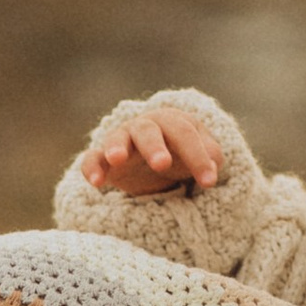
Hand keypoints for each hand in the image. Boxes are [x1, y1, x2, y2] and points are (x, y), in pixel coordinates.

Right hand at [78, 105, 225, 198]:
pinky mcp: (102, 159)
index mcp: (171, 122)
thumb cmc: (180, 155)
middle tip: (162, 164)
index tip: (209, 182)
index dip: (198, 156)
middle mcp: (144, 127)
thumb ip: (210, 156)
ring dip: (116, 147)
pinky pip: (92, 159)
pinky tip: (96, 183)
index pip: (185, 134)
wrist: (151, 162)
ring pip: (117, 138)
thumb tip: (214, 164)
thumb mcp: (199, 155)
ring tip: (117, 159)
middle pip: (149, 131)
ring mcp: (121, 141)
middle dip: (155, 147)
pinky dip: (91, 168)